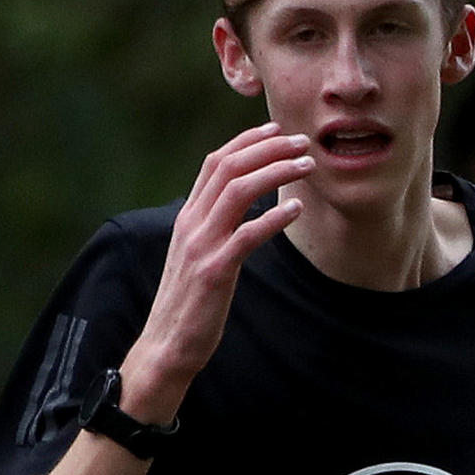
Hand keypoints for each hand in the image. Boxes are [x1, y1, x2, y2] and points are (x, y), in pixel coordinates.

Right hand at [119, 122, 315, 420]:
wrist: (167, 343)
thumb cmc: (191, 301)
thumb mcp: (199, 254)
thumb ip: (215, 227)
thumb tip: (243, 205)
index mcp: (187, 217)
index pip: (214, 163)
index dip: (247, 142)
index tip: (277, 131)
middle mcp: (190, 223)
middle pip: (228, 168)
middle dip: (268, 149)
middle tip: (302, 143)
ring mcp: (201, 245)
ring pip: (238, 191)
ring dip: (276, 172)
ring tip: (307, 167)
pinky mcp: (214, 271)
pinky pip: (247, 234)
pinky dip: (274, 218)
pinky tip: (296, 211)